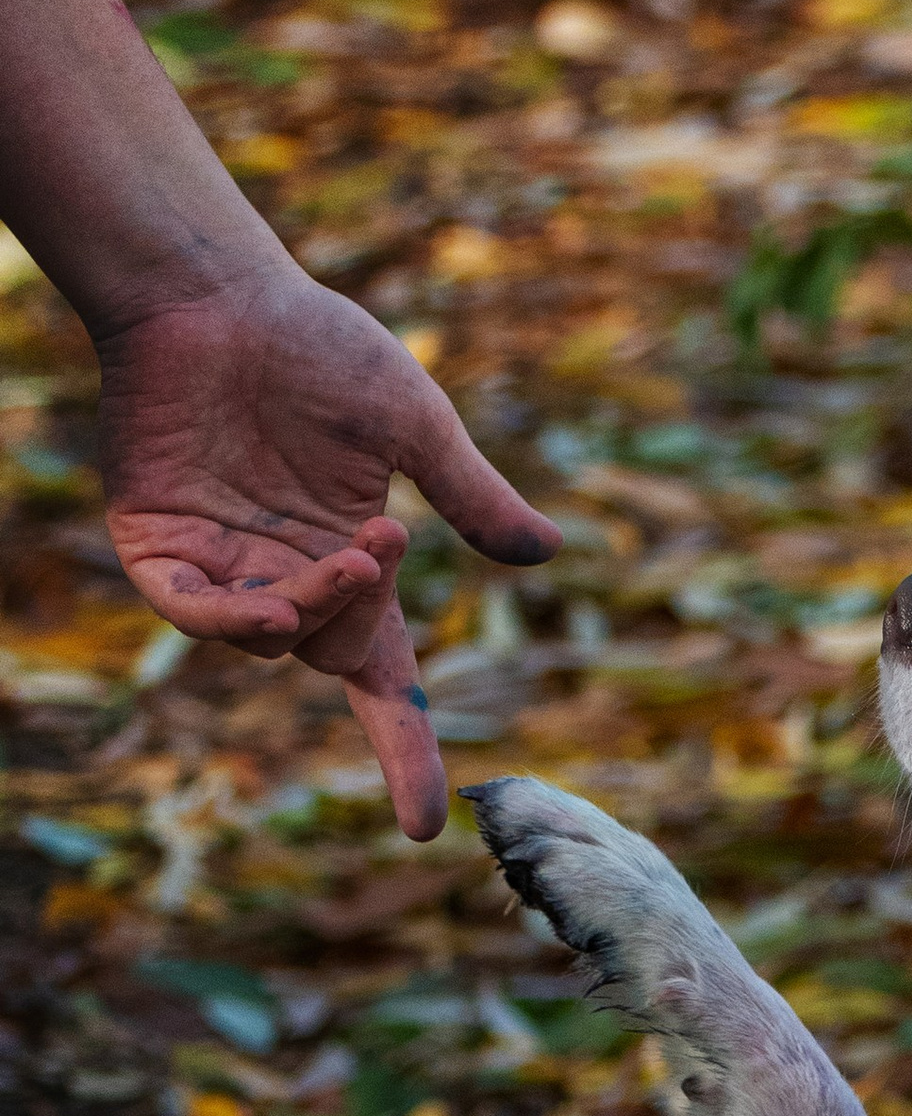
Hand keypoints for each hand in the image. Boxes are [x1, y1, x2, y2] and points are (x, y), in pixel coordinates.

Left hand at [93, 265, 560, 838]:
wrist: (213, 290)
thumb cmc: (314, 343)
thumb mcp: (414, 424)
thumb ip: (471, 495)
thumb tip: (548, 552)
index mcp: (355, 563)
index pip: (386, 679)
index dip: (406, 750)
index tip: (426, 826)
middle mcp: (289, 575)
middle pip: (338, 652)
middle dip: (366, 616)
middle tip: (382, 541)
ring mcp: (222, 564)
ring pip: (271, 638)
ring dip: (314, 611)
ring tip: (345, 551)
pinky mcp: (158, 546)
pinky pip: (191, 615)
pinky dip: (231, 622)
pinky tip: (270, 600)